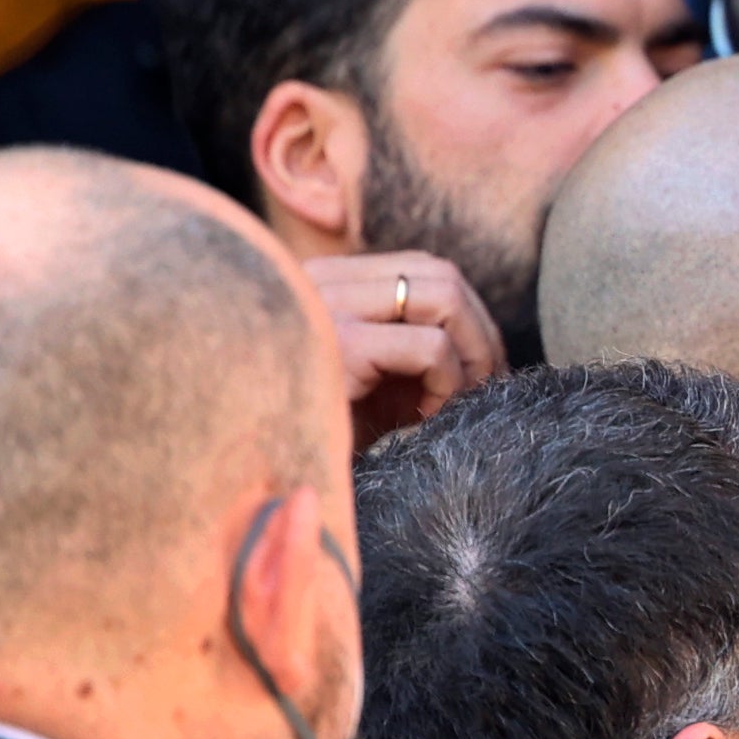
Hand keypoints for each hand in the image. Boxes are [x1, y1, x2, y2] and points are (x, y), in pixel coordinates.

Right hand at [306, 252, 503, 446]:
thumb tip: (486, 341)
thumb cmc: (310, 428)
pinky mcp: (341, 345)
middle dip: (480, 332)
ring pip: (445, 297)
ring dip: (472, 353)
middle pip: (441, 274)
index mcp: (323, 279)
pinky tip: (426, 419)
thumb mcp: (363, 374)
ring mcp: (327, 306)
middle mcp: (320, 279)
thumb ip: (403, 340)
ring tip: (459, 402)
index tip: (478, 367)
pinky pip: (432, 348)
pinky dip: (450, 383)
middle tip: (484, 387)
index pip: (421, 267)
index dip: (466, 314)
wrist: (252, 471)